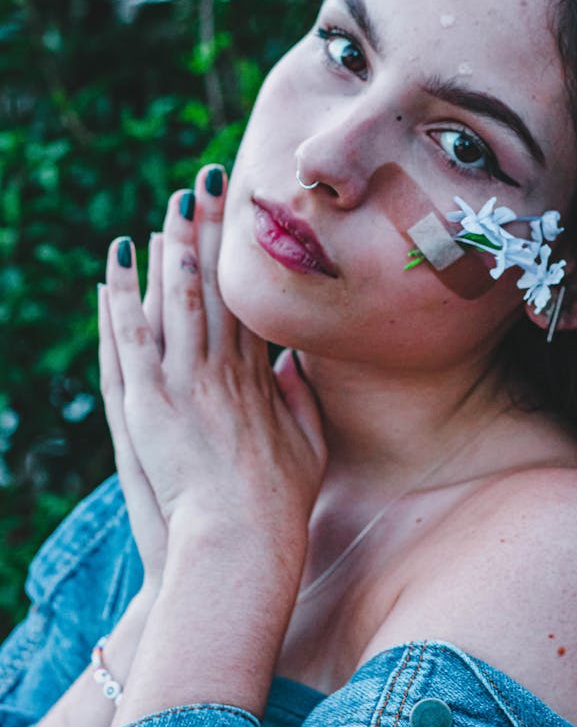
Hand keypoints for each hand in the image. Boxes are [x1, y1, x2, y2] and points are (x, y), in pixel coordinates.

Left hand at [99, 165, 326, 581]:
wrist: (242, 544)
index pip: (249, 302)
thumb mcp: (309, 449)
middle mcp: (224, 372)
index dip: (245, 257)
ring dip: (175, 248)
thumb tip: (297, 364)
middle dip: (214, 231)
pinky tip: (118, 262)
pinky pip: (135, 339)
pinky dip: (124, 298)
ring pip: (180, 300)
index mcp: (258, 380)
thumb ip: (303, 401)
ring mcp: (187, 384)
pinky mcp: (152, 404)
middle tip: (212, 181)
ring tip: (173, 202)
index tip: (247, 218)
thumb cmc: (278, 507)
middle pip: (220, 287)